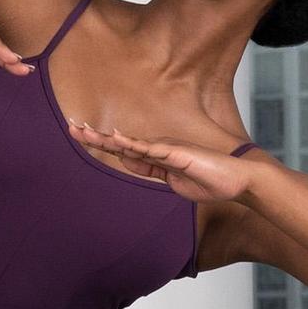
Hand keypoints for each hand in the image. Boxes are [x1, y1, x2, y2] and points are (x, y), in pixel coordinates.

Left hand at [67, 124, 259, 204]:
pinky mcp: (177, 155)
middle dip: (94, 137)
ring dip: (105, 138)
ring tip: (82, 131)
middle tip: (70, 127)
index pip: (121, 149)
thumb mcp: (172, 181)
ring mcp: (167, 150)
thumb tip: (131, 164)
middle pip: (119, 142)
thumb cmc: (210, 180)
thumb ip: (152, 172)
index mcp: (155, 157)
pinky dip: (132, 144)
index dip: (100, 143)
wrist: (237, 180)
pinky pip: (151, 150)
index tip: (80, 135)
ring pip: (129, 143)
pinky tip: (116, 138)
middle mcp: (158, 149)